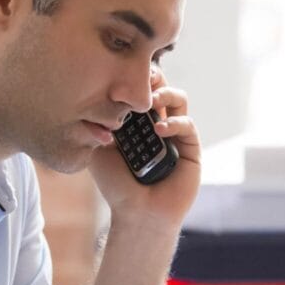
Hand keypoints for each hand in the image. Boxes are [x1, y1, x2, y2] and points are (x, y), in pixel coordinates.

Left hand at [88, 68, 200, 232]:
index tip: (122, 72)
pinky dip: (173, 122)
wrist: (136, 213)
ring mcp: (175, 134)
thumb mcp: (98, 151)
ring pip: (178, 99)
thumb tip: (93, 97)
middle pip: (161, 87)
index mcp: (136, 122)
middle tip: (141, 77)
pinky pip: (187, 125)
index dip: (134, 78)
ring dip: (165, 93)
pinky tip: (159, 130)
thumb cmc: (116, 186)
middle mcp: (157, 123)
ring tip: (150, 101)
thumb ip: (97, 126)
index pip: (139, 90)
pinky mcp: (191, 147)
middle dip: (152, 78)